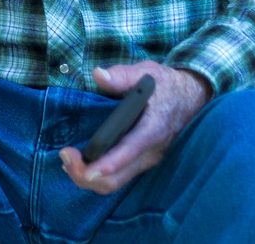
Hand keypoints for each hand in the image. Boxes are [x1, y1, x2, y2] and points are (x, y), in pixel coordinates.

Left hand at [59, 62, 211, 194]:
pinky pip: (116, 177)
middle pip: (116, 178)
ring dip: (86, 177)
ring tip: (67, 159)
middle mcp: (150, 152)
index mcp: (153, 129)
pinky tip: (80, 161)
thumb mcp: (146, 73)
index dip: (108, 164)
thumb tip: (98, 75)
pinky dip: (95, 175)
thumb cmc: (164, 85)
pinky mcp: (140, 162)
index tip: (87, 170)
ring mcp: (146, 161)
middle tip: (65, 155)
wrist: (190, 99)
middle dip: (86, 175)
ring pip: (114, 183)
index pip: (130, 151)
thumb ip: (122, 75)